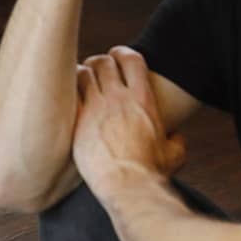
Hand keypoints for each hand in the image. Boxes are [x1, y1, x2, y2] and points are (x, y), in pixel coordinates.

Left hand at [72, 46, 186, 197]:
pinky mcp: (78, 121)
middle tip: (95, 71)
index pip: (132, 59)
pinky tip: (65, 97)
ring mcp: (97, 108)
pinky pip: (68, 92)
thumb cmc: (151, 173)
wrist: (128, 186)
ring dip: (81, 73)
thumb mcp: (173, 154)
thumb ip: (175, 140)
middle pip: (104, 62)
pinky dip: (66, 89)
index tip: (117, 57)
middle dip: (99, 62)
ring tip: (80, 81)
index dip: (123, 54)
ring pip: (83, 73)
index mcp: (144, 99)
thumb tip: (176, 137)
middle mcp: (119, 98)